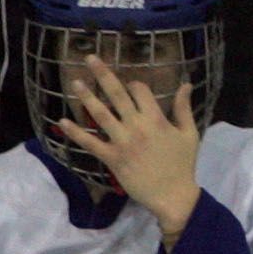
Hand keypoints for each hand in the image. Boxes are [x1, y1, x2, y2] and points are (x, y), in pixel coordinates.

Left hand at [57, 56, 201, 239]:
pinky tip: (62, 121)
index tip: (131, 84)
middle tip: (89, 58)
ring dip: (86, 97)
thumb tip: (186, 84)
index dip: (134, 84)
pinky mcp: (111, 158)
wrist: (172, 195)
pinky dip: (75, 133)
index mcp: (157, 119)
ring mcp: (122, 142)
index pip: (140, 91)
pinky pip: (90, 143)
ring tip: (75, 83)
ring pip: (100, 114)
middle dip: (103, 74)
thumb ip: (184, 108)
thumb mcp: (189, 134)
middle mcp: (137, 126)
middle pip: (117, 95)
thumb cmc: (183, 164)